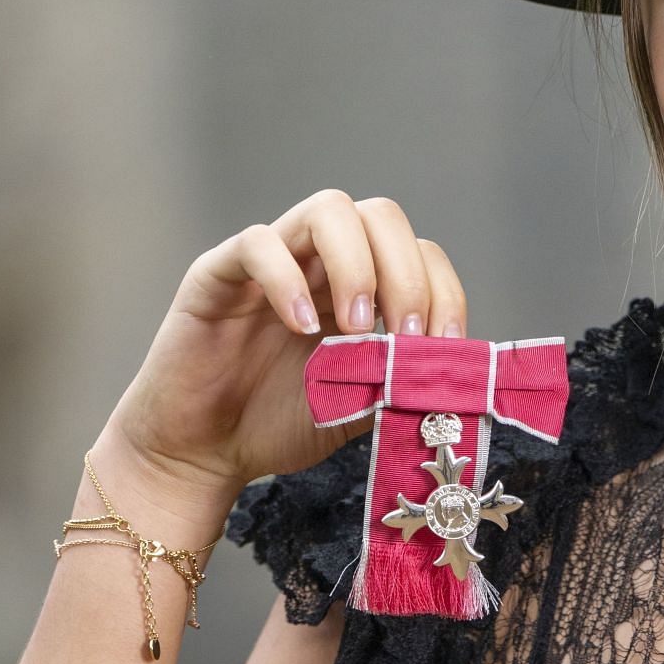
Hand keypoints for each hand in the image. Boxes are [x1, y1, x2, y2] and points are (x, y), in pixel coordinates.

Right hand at [105, 189, 470, 492]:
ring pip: (327, 210)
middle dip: (407, 273)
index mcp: (364, 286)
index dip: (442, 290)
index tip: (444, 344)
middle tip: (406, 335)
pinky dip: (287, 279)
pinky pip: (257, 243)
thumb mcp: (361, 405)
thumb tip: (458, 368)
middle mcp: (322, 261)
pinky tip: (299, 326)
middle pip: (381, 216)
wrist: (205, 453)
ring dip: (357, 264)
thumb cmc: (282, 423)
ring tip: (356, 327)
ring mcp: (272, 259)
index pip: (421, 253)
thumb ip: (402, 378)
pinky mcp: (218, 274)